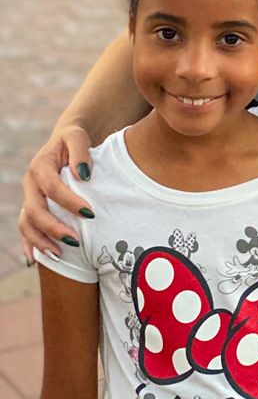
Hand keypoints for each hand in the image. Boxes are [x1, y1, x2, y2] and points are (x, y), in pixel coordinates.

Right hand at [19, 126, 93, 262]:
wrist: (64, 142)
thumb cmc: (74, 140)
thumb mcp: (78, 137)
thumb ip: (80, 152)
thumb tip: (82, 175)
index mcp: (40, 166)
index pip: (52, 188)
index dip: (69, 202)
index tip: (90, 214)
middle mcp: (30, 183)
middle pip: (34, 210)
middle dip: (53, 228)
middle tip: (75, 241)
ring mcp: (28, 197)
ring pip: (26, 223)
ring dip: (41, 241)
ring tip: (59, 256)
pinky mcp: (31, 207)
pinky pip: (26, 228)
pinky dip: (29, 245)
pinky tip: (35, 261)